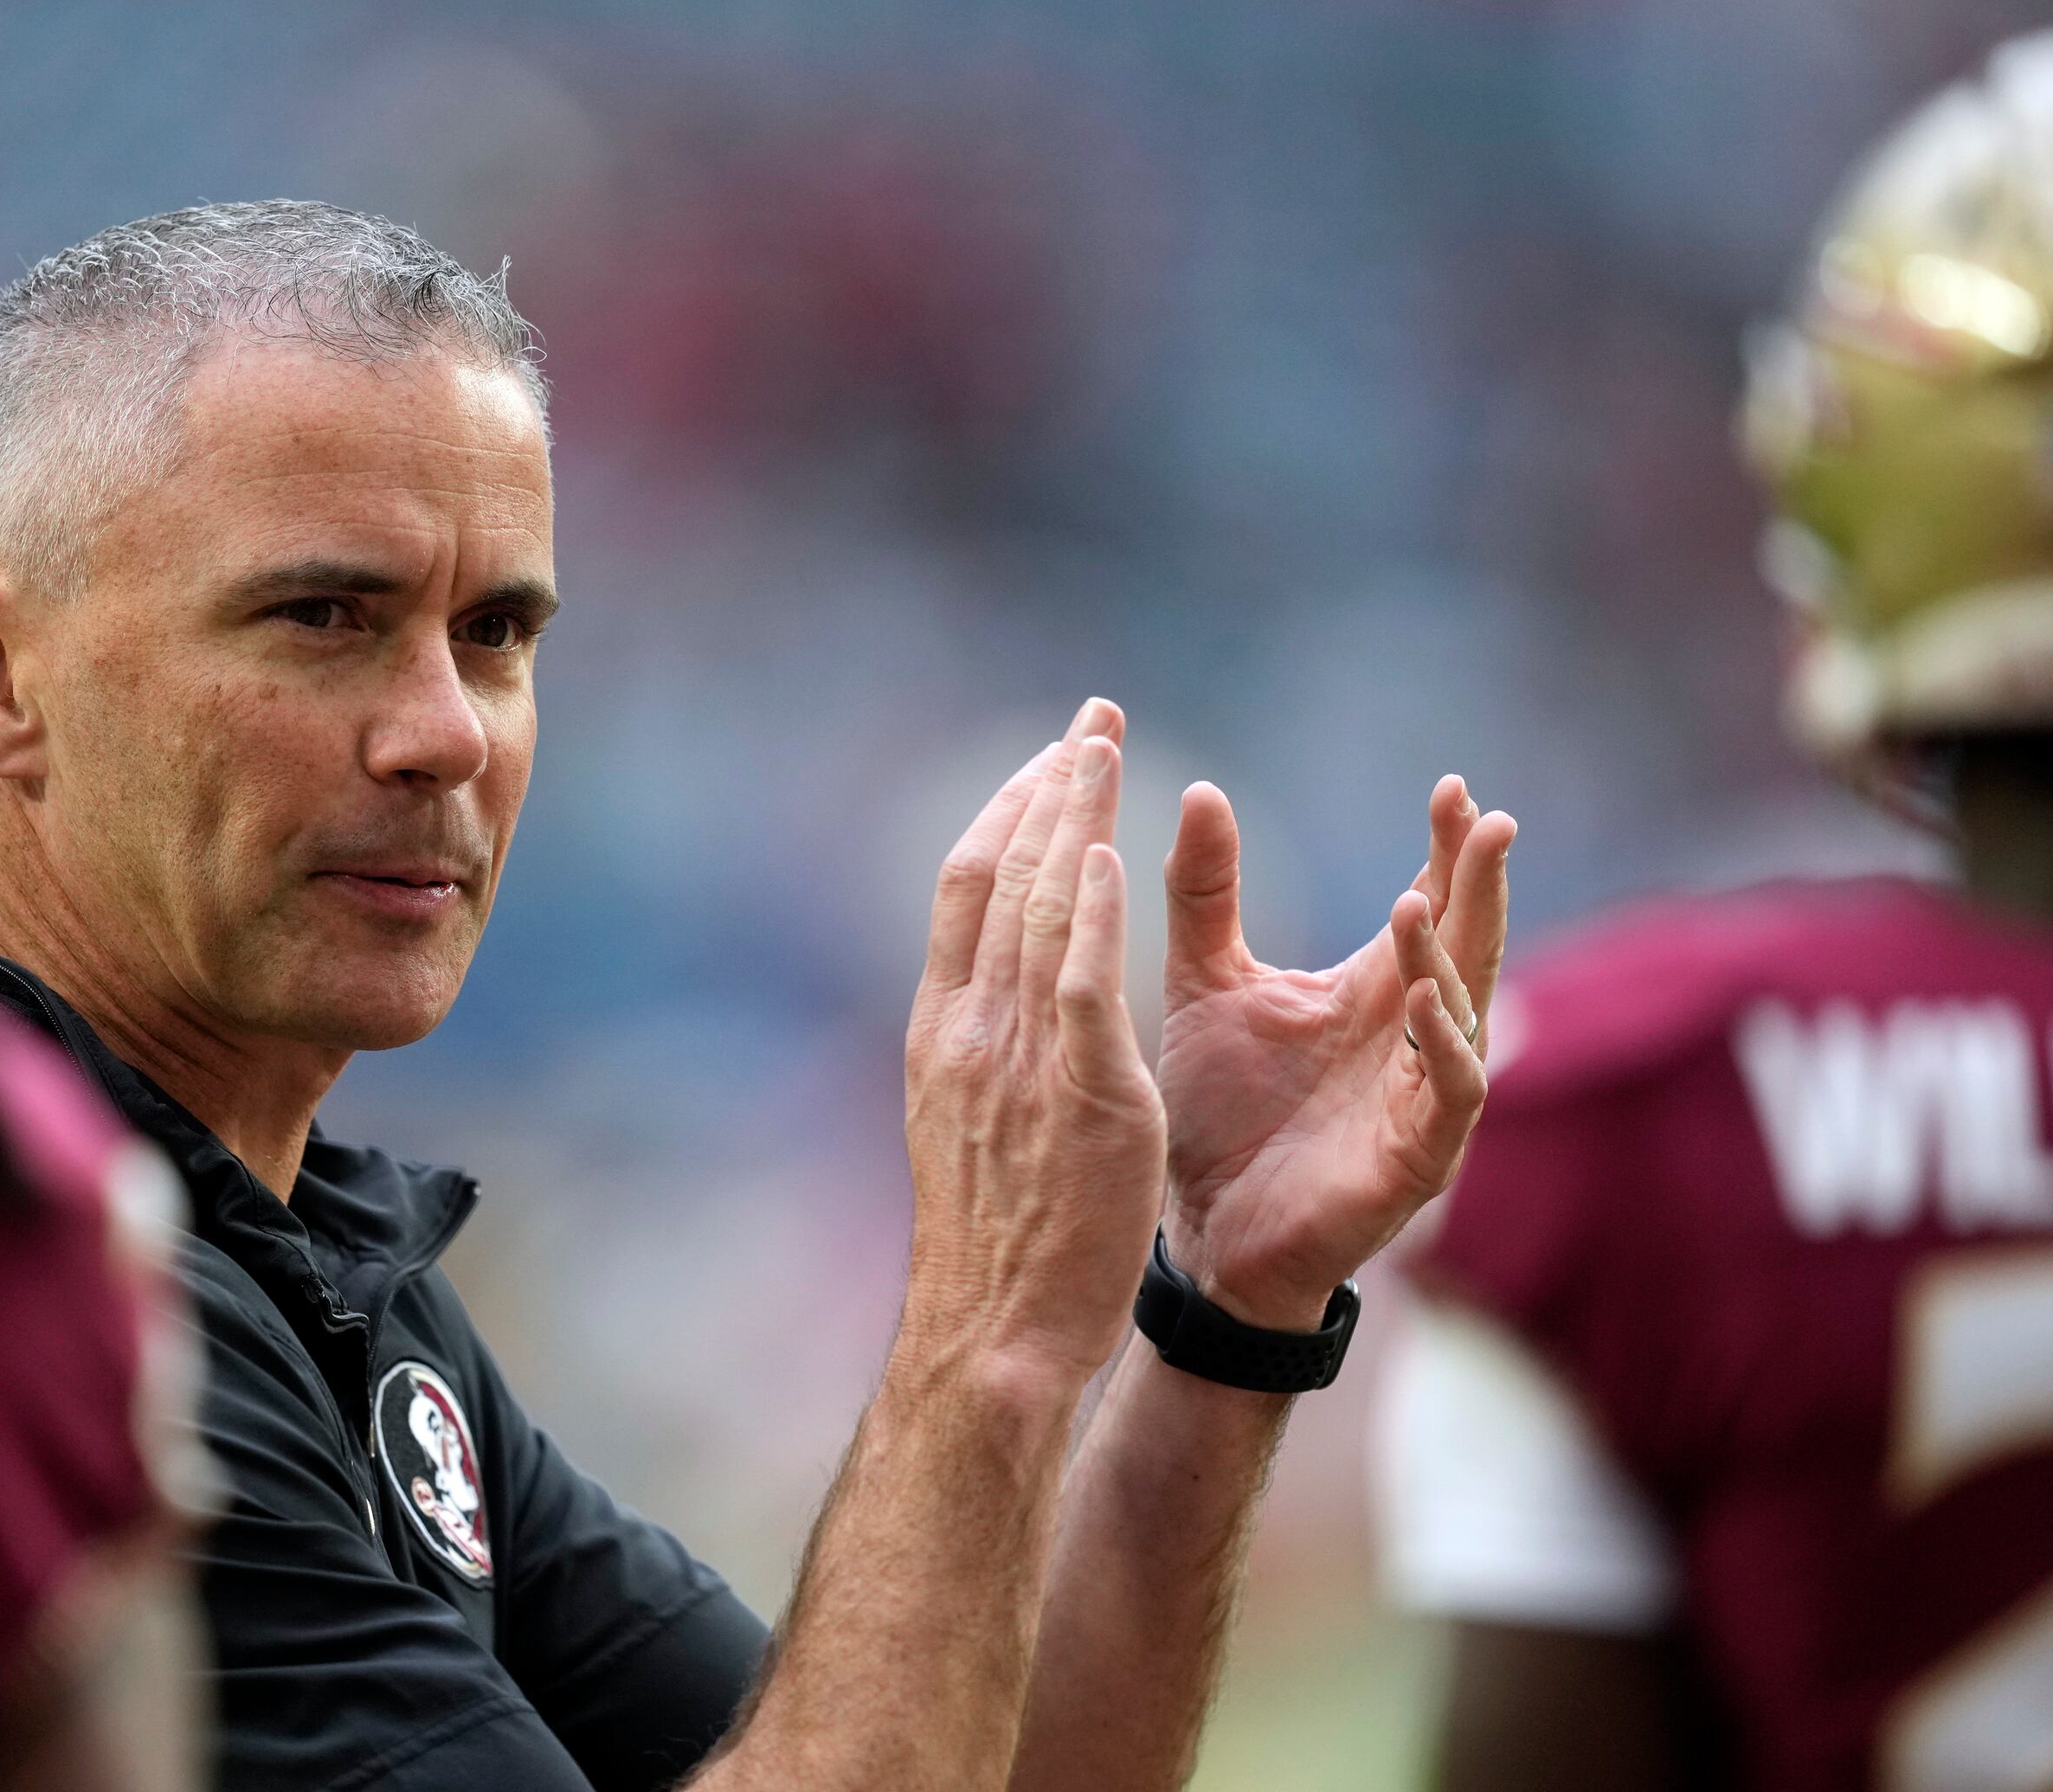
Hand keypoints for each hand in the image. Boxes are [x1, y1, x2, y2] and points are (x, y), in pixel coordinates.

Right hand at [898, 700, 1167, 1386]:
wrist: (991, 1335)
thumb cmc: (994, 1247)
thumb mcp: (967, 1125)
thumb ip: (987, 1051)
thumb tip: (1003, 996)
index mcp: (943, 1032)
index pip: (965, 890)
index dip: (1006, 813)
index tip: (1048, 758)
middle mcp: (970, 1030)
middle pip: (1001, 877)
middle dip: (1049, 787)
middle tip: (1092, 718)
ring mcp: (1019, 1061)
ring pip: (1038, 910)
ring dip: (1074, 817)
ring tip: (1105, 744)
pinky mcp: (1082, 1098)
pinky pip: (1080, 986)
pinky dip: (1090, 911)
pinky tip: (1109, 851)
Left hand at [1155, 775, 1513, 1328]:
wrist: (1201, 1231)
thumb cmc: (1218, 1110)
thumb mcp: (1206, 982)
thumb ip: (1205, 892)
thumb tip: (1199, 788)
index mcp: (1373, 990)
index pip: (1432, 904)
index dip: (1448, 851)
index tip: (1452, 789)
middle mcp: (1411, 1034)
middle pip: (1467, 944)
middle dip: (1481, 884)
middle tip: (1488, 819)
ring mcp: (1422, 1097)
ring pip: (1460, 1011)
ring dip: (1443, 956)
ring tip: (1417, 901)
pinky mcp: (1417, 1156)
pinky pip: (1450, 1093)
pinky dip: (1443, 1046)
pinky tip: (1423, 999)